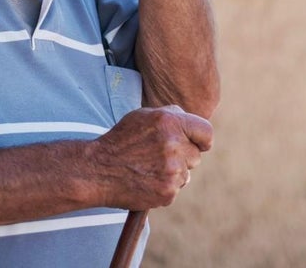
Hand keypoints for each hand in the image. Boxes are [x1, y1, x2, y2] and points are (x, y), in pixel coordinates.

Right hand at [87, 105, 212, 210]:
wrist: (98, 170)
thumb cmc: (121, 140)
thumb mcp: (143, 116)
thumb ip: (172, 115)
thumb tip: (193, 125)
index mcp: (170, 122)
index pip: (206, 132)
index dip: (203, 140)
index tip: (199, 144)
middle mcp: (174, 145)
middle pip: (196, 156)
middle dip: (183, 157)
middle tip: (159, 157)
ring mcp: (172, 170)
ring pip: (186, 174)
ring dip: (173, 173)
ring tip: (149, 168)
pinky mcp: (168, 191)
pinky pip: (176, 189)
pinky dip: (164, 187)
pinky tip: (146, 180)